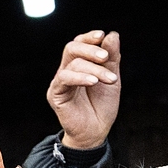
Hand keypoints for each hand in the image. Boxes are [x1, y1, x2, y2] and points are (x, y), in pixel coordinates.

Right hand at [47, 30, 120, 151]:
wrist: (96, 132)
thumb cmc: (102, 107)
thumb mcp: (112, 80)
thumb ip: (112, 59)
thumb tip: (112, 35)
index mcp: (79, 65)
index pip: (80, 43)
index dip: (89, 37)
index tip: (102, 35)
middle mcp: (67, 70)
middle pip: (72, 48)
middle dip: (90, 49)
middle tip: (106, 58)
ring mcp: (60, 82)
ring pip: (72, 63)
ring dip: (93, 68)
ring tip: (109, 79)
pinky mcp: (55, 94)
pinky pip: (64, 78)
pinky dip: (80, 77)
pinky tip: (93, 82)